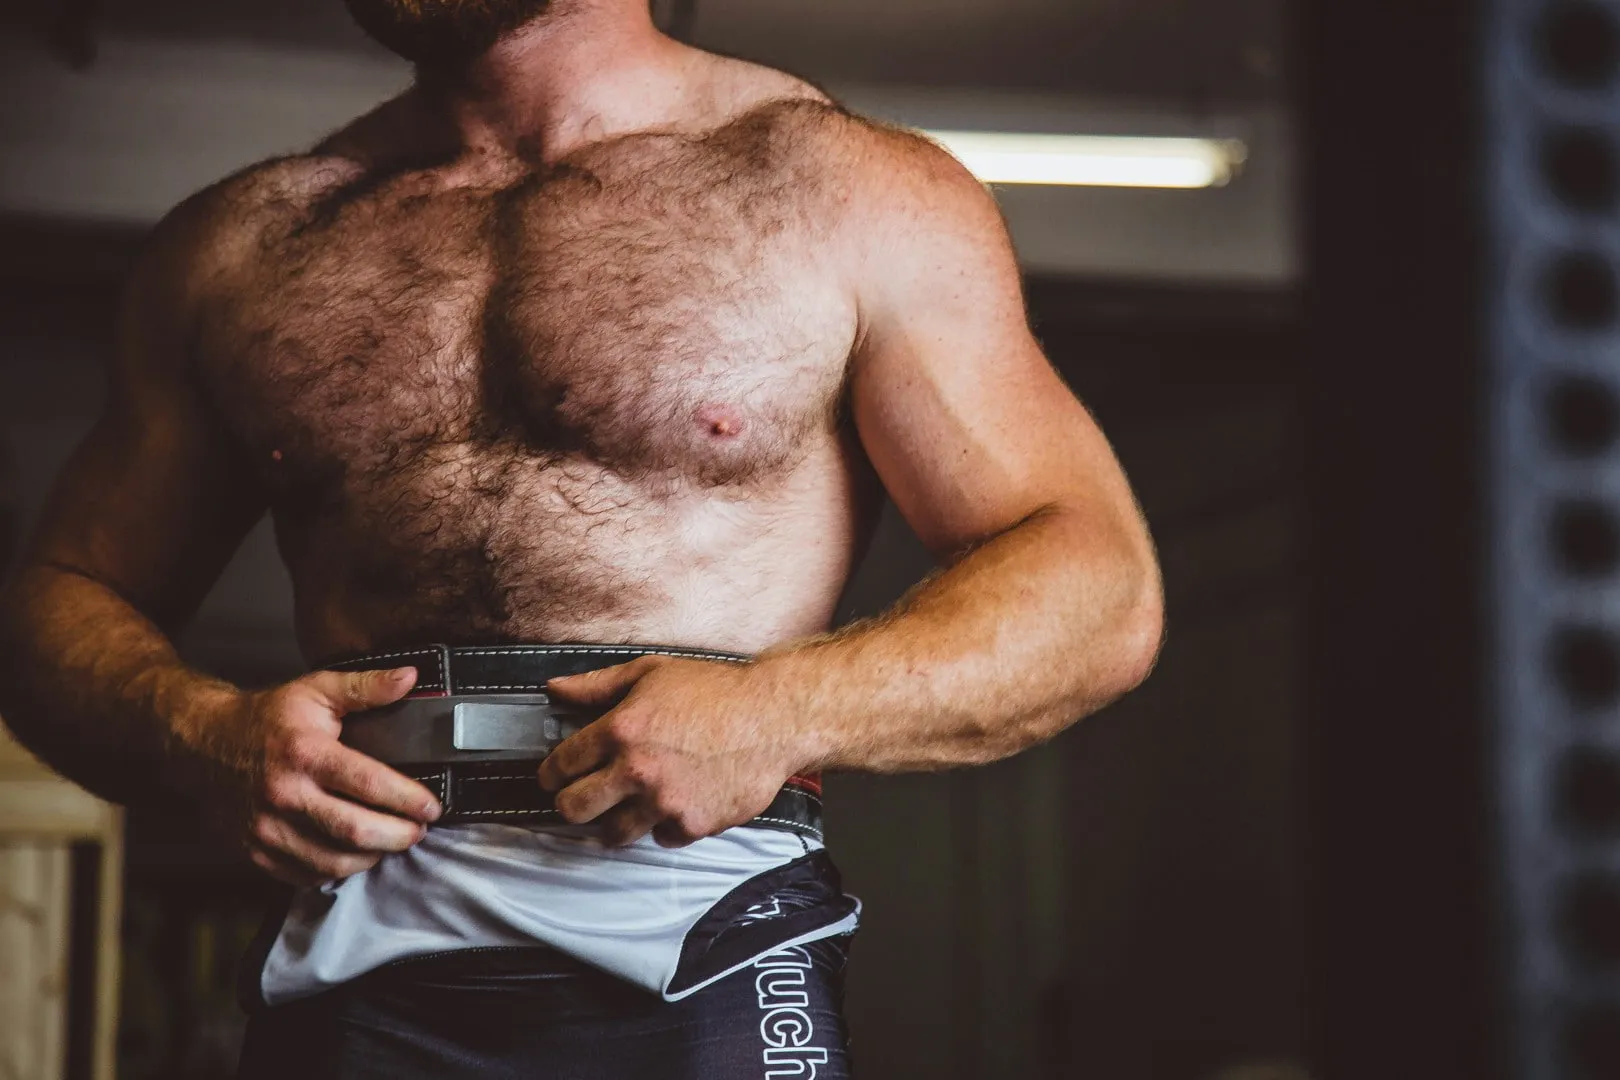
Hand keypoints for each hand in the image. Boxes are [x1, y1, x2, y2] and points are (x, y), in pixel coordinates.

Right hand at [201, 667, 442, 885]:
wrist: (202, 745)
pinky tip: (355, 853)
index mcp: (305, 754)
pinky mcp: (256, 852)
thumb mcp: (315, 690)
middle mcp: (285, 795)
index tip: (432, 807)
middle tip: (419, 829)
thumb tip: (410, 678)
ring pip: (333, 862)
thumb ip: (365, 686)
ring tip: (392, 841)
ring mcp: (267, 829)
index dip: (408, 799)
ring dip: (373, 856)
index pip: (369, 784)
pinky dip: (338, 870)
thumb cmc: (266, 718)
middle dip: (399, 835)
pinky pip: (306, 876)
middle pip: (355, 831)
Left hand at [538, 657, 805, 848]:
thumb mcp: (651, 672)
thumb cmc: (716, 691)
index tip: (554, 777)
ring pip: (613, 834)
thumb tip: (555, 689)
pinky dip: (663, 825)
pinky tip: (674, 803)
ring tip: (626, 807)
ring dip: (614, 822)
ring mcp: (664, 801)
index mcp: (621, 730)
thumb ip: (597, 685)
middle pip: (574, 809)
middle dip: (570, 804)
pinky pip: (661, 837)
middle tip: (581, 798)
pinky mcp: (693, 824)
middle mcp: (637, 770)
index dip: (550, 774)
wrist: (774, 717)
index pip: (561, 765)